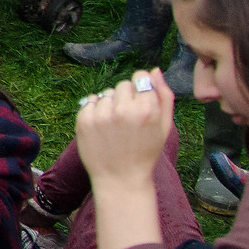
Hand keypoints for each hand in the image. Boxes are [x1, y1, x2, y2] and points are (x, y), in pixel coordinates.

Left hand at [74, 70, 175, 187]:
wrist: (121, 178)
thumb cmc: (146, 152)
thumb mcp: (164, 126)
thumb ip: (164, 95)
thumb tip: (154, 70)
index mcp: (147, 109)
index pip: (140, 77)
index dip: (141, 89)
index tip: (140, 103)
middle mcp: (123, 109)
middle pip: (122, 85)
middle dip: (126, 97)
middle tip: (128, 120)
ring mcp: (101, 115)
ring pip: (106, 93)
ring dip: (110, 105)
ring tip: (115, 126)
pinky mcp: (84, 120)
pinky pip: (90, 101)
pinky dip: (95, 110)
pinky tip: (103, 128)